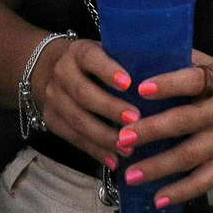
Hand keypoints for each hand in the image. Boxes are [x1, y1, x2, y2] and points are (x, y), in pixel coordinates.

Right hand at [36, 38, 133, 167]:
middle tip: (135, 120)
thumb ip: (126, 61)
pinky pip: (74, 138)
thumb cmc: (97, 63)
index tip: (128, 83)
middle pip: (83, 93)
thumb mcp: (107, 52)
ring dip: (104, 136)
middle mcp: (61, 72)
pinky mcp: (51, 119)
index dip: (107, 70)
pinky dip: (95, 151)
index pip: (90, 58)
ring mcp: (53, 97)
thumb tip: (161, 79)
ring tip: (129, 147)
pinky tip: (114, 160)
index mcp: (79, 51)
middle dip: (109, 108)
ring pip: (77, 120)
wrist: (55, 70)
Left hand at [116, 56, 212, 207]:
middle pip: (184, 122)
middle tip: (123, 137)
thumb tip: (149, 52)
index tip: (141, 88)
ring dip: (158, 166)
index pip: (193, 81)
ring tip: (131, 173)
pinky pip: (203, 181)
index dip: (168, 84)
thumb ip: (187, 62)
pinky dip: (181, 191)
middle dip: (152, 131)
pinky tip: (158, 197)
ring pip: (189, 156)